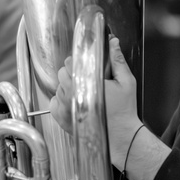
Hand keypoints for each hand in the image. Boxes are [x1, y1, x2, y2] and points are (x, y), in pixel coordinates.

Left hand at [49, 36, 142, 166]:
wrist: (121, 136)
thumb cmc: (124, 111)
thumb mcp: (126, 82)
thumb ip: (118, 60)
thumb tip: (113, 43)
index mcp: (87, 82)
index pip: (70, 63)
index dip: (76, 61)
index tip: (82, 64)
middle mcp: (73, 94)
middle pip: (62, 74)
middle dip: (71, 73)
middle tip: (83, 78)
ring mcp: (66, 107)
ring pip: (58, 88)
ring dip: (66, 87)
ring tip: (81, 92)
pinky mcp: (63, 119)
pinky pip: (53, 104)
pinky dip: (60, 102)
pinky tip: (73, 102)